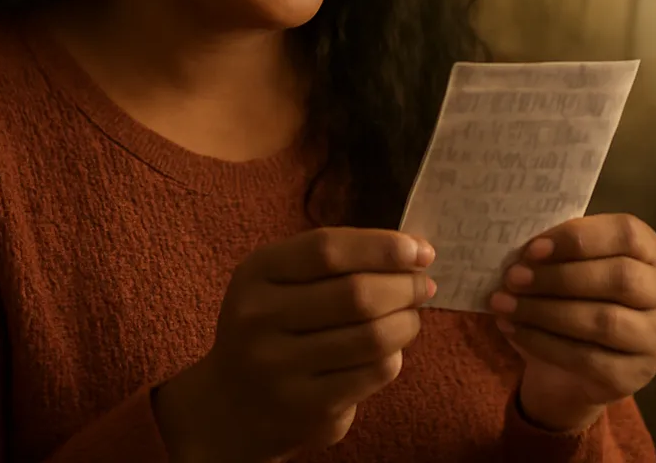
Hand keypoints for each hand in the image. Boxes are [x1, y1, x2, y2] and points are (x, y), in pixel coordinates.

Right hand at [153, 227, 436, 461]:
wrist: (231, 406)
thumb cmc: (273, 326)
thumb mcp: (279, 280)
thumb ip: (334, 260)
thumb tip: (413, 252)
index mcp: (256, 273)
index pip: (328, 249)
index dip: (383, 246)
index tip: (421, 250)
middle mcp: (260, 319)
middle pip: (357, 294)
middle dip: (405, 286)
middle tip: (424, 285)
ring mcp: (281, 368)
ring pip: (373, 336)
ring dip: (407, 321)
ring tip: (411, 315)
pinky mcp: (307, 408)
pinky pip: (374, 373)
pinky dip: (394, 355)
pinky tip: (390, 349)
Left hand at [489, 214, 655, 432]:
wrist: (573, 370)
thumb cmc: (571, 301)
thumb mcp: (567, 268)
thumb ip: (556, 254)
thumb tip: (524, 253)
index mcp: (649, 251)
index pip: (626, 234)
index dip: (579, 239)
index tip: (533, 249)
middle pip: (619, 277)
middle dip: (559, 277)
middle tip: (514, 277)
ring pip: (604, 320)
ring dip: (546, 311)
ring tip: (505, 304)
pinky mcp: (636, 374)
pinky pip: (588, 358)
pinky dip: (543, 342)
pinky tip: (514, 330)